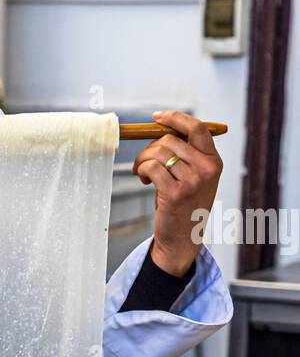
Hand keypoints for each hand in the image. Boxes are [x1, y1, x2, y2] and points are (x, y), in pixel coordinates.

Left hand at [132, 110, 222, 276]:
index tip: (157, 117)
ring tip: (142, 173)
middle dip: (150, 147)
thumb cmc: (183, 206)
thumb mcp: (194, 178)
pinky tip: (143, 180)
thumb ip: (185, 154)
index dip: (175, 118)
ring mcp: (192, 182)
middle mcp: (207, 169)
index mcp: (214, 162)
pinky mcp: (175, 194)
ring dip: (143, 160)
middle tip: (143, 162)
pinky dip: (142, 170)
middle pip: (170, 140)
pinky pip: (151, 167)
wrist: (182, 240)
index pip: (197, 128)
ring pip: (158, 152)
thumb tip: (160, 127)